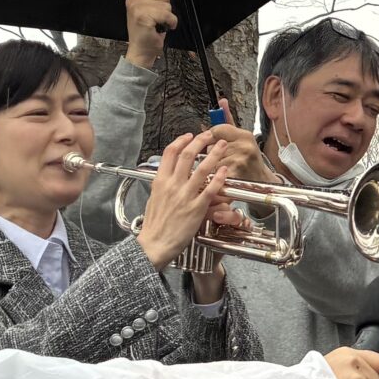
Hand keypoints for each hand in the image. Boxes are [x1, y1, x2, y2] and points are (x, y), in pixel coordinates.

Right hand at [126, 0, 176, 69]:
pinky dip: (170, 22)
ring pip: (167, 4)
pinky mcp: (144, 17)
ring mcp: (137, 8)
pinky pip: (167, 14)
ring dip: (168, 16)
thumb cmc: (147, 32)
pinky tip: (164, 27)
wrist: (141, 50)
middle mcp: (134, 0)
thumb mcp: (149, 9)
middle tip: (158, 18)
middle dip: (166, 7)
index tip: (159, 4)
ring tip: (159, 23)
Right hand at [136, 131, 234, 269]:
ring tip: (223, 146)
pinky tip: (225, 170)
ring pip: (202, 168)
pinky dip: (219, 177)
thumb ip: (162, 185)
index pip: (170, 153)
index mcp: (160, 181)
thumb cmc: (154, 225)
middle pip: (187, 155)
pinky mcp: (196, 208)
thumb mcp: (153, 199)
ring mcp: (185, 196)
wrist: (155, 243)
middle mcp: (172, 185)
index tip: (189, 136)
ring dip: (215, 154)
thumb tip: (167, 176)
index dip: (181, 141)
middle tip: (209, 135)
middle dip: (200, 141)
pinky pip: (211, 189)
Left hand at [207, 102, 271, 183]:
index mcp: (245, 135)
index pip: (217, 129)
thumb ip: (228, 119)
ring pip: (211, 159)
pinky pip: (215, 172)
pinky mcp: (235, 175)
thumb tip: (221, 101)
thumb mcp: (241, 138)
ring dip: (213, 165)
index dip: (211, 137)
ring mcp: (240, 161)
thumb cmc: (249, 159)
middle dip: (212, 152)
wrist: (261, 181)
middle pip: (212, 145)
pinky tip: (222, 176)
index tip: (213, 142)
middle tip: (223, 157)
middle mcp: (244, 147)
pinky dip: (215, 175)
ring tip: (224, 167)